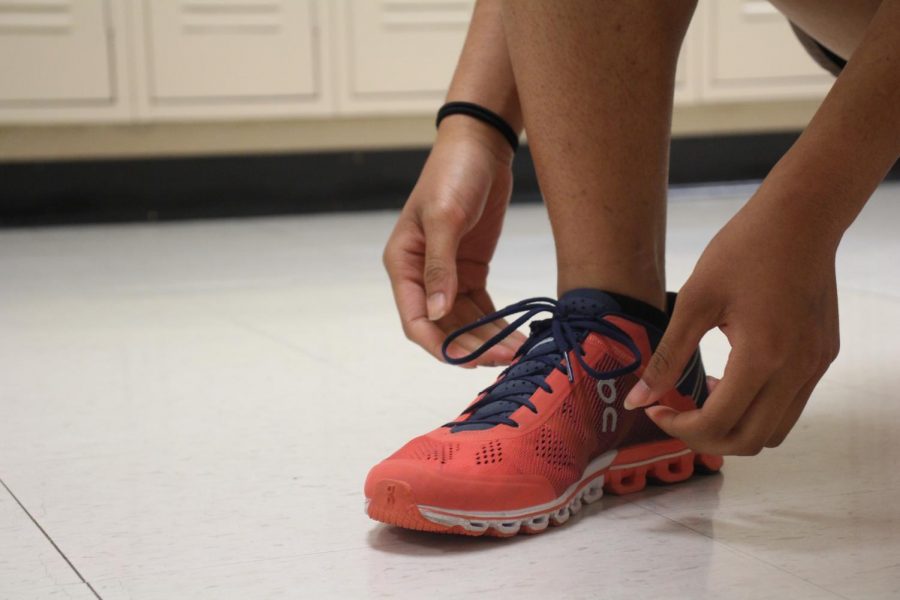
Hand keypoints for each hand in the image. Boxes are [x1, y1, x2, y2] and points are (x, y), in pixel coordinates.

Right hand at [383, 118, 525, 366]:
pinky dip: (495, 323)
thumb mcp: (444, 217)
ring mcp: (447, 274)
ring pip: (464, 322)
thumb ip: (439, 267)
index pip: (414, 319)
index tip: (468, 360)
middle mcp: (421, 275)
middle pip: (443, 327)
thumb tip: (436, 311)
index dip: (439, 345)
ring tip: (518, 351)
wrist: (480, 145)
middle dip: (472, 346)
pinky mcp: (470, 270)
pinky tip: (515, 335)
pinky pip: (480, 308)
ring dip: (487, 339)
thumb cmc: (453, 173)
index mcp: (403, 263)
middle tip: (505, 358)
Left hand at [623, 192, 841, 454]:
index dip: (680, 427)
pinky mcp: (822, 356)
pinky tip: (731, 378)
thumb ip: (667, 356)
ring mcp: (815, 365)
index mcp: (762, 357)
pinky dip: (758, 408)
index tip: (655, 408)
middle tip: (675, 412)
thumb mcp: (694, 300)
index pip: (718, 424)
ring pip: (775, 430)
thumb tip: (638, 398)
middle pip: (750, 441)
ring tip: (704, 394)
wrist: (801, 217)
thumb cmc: (745, 248)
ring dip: (735, 426)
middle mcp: (796, 370)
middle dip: (705, 438)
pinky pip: (791, 405)